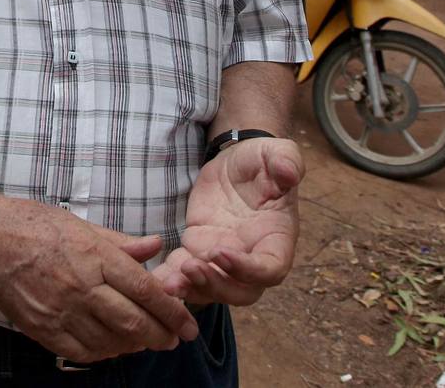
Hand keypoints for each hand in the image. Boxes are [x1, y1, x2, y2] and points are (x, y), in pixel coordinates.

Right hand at [0, 199, 199, 362]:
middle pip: (133, 321)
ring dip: (134, 345)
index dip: (172, 311)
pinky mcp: (40, 328)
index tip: (188, 324)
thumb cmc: (34, 223)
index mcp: (94, 256)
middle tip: (175, 339)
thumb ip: (120, 243)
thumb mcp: (81, 224)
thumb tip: (156, 246)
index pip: (145, 290)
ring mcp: (59, 310)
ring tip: (145, 341)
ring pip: (110, 342)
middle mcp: (80, 286)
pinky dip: (104, 353)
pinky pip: (81, 351)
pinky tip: (113, 346)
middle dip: (161, 334)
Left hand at [152, 138, 302, 305]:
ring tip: (168, 283)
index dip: (248, 269)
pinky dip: (171, 279)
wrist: (236, 163)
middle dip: (215, 286)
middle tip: (190, 268)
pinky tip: (154, 278)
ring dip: (190, 290)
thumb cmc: (261, 160)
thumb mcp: (276, 152)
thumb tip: (289, 172)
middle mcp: (253, 256)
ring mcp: (224, 258)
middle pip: (240, 291)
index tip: (220, 252)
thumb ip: (287, 161)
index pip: (270, 269)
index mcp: (277, 238)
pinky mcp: (199, 250)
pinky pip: (185, 274)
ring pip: (211, 289)